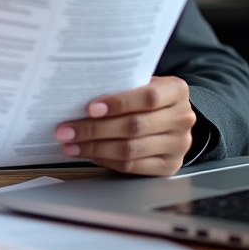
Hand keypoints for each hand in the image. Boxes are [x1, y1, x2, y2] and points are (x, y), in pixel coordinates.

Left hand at [53, 76, 194, 175]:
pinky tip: (89, 153)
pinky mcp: (169, 166)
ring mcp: (178, 145)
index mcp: (177, 91)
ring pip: (130, 150)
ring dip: (94, 148)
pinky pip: (132, 166)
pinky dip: (106, 159)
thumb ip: (123, 85)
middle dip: (95, 129)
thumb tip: (79, 93)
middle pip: (134, 127)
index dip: (118, 103)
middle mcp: (182, 118)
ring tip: (71, 144)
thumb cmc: (148, 95)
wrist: (173, 115)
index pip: (148, 97)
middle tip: (66, 130)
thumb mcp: (143, 82)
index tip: (90, 108)